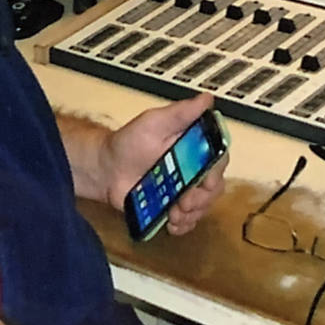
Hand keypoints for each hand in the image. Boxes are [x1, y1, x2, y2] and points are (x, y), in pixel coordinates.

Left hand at [103, 92, 228, 235]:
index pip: (218, 160)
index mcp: (194, 148)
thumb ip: (181, 113)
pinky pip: (187, 221)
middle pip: (214, 188)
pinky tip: (172, 225)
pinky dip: (184, 226)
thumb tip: (207, 98)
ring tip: (174, 215)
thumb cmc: (129, 142)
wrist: (105, 169)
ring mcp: (183, 190)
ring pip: (202, 207)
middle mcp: (193, 169)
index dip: (216, 174)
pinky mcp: (171, 208)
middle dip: (202, 199)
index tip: (207, 183)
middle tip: (184, 203)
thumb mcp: (154, 122)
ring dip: (193, 214)